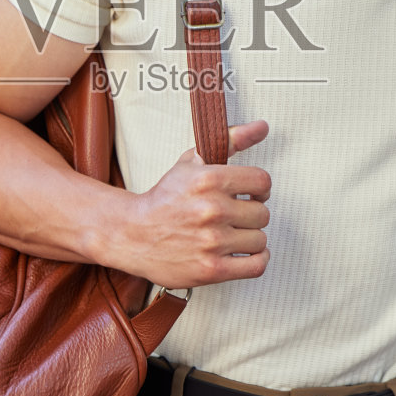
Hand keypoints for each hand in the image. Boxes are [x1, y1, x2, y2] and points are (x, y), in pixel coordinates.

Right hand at [102, 120, 272, 289]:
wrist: (133, 234)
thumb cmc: (164, 199)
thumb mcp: (192, 162)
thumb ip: (230, 141)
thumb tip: (262, 126)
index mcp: (209, 179)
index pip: (263, 182)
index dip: (259, 189)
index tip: (249, 195)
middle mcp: (212, 209)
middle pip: (262, 213)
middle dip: (250, 215)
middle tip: (234, 217)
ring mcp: (212, 241)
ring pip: (260, 239)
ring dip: (249, 239)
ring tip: (232, 235)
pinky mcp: (211, 268)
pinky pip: (256, 265)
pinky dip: (256, 260)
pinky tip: (243, 253)